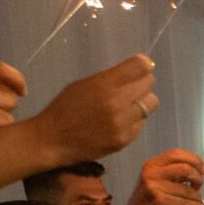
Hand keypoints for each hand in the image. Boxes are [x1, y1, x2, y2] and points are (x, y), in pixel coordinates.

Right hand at [31, 55, 159, 164]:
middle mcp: (116, 102)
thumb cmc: (65, 108)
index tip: (141, 67)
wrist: (52, 139)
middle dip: (142, 83)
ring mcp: (122, 123)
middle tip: (132, 88)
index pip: (139, 67)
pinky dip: (134, 121)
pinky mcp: (125, 139)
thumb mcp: (83, 85)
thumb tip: (140, 67)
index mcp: (103, 84)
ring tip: (127, 106)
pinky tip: (119, 122)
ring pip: (150, 105)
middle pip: (149, 84)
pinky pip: (141, 124)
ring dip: (141, 102)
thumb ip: (110, 78)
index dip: (143, 65)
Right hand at [115, 148, 203, 204]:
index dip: (195, 160)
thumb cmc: (151, 201)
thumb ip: (175, 172)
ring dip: (198, 198)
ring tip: (198, 203)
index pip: (177, 154)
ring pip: (188, 190)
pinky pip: (186, 203)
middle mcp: (151, 173)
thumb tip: (199, 168)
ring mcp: (153, 187)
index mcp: (152, 165)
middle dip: (198, 179)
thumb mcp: (158, 180)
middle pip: (185, 169)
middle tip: (198, 187)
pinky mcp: (159, 202)